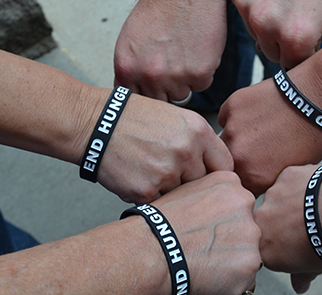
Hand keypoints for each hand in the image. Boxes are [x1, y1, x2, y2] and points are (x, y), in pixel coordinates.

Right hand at [97, 91, 232, 203]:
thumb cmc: (135, 119)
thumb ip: (200, 141)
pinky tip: (137, 177)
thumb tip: (216, 166)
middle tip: (171, 172)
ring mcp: (167, 172)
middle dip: (191, 183)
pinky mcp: (146, 190)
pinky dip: (149, 195)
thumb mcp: (176, 118)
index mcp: (199, 131)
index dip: (218, 174)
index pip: (225, 165)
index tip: (210, 178)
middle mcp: (187, 152)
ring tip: (150, 170)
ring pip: (181, 195)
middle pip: (204, 184)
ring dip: (169, 190)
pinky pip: (158, 204)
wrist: (96, 123)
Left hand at [114, 0, 227, 101]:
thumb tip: (134, 93)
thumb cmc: (160, 8)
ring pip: (183, 95)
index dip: (146, 93)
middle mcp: (148, 76)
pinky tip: (198, 49)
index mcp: (126, 68)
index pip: (134, 101)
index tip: (153, 86)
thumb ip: (130, 70)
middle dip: (166, 88)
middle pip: (159, 102)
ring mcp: (175, 77)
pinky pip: (202, 85)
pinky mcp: (200, 73)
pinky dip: (203, 71)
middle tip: (173, 65)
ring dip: (186, 80)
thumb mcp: (130, 40)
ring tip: (185, 53)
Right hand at [149, 171, 261, 294]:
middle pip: (247, 226)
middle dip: (232, 239)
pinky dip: (232, 280)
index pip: (240, 204)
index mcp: (230, 183)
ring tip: (206, 260)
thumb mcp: (188, 190)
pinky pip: (247, 275)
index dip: (224, 221)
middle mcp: (245, 203)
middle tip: (207, 246)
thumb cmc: (161, 225)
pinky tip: (210, 273)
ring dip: (233, 259)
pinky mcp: (250, 262)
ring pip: (248, 251)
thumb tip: (219, 208)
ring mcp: (250, 233)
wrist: (153, 250)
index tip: (211, 229)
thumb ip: (212, 195)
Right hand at [218, 77, 321, 194]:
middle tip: (260, 146)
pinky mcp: (232, 106)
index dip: (249, 176)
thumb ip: (268, 179)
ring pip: (225, 140)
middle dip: (241, 158)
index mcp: (255, 178)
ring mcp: (233, 129)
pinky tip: (258, 113)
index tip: (258, 167)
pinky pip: (226, 117)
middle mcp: (238, 155)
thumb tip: (255, 178)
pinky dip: (238, 117)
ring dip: (238, 137)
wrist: (317, 99)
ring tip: (261, 128)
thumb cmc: (314, 134)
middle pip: (228, 163)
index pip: (240, 185)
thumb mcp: (294, 170)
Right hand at [229, 0, 321, 68]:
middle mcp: (267, 26)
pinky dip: (256, 6)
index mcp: (296, 38)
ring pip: (256, 34)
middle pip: (270, 54)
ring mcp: (248, 8)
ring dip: (268, 26)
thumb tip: (295, 60)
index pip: (291, 66)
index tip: (305, 44)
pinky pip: (245, 13)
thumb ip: (314, 47)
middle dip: (283, 44)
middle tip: (296, 21)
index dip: (301, 55)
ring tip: (286, 1)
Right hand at [255, 164, 321, 293]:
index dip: (280, 246)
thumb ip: (301, 277)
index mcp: (265, 249)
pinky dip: (300, 185)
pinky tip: (315, 192)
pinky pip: (289, 181)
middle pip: (268, 222)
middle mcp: (262, 221)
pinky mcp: (285, 176)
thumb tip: (300, 285)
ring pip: (278, 199)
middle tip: (305, 227)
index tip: (292, 244)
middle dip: (282, 224)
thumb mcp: (314, 268)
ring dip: (291, 203)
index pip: (265, 249)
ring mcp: (272, 197)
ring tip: (314, 208)